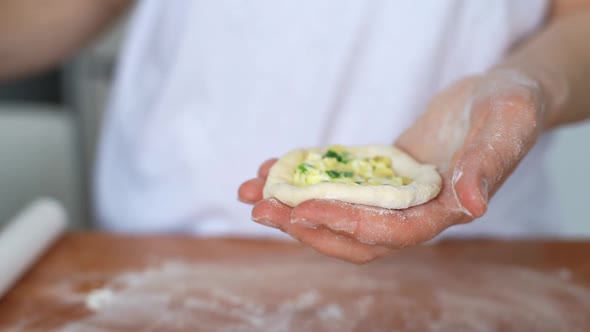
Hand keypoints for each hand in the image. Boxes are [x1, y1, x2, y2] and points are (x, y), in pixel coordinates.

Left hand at [239, 69, 545, 263]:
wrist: (501, 94)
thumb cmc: (512, 106)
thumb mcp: (507, 124)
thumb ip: (487, 163)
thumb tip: (471, 203)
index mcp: (448, 209)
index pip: (393, 233)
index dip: (347, 225)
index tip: (304, 209)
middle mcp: (418, 210)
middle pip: (354, 234)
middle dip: (305, 225)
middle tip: (259, 207)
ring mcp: (396, 195)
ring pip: (339, 214)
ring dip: (294, 207)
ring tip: (251, 190)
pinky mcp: (382, 174)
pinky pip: (339, 184)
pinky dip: (307, 178)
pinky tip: (275, 166)